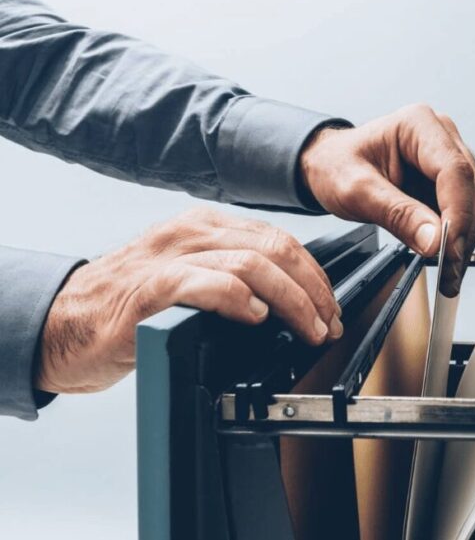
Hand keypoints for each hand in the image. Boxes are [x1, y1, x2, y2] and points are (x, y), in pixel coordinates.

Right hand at [35, 207, 340, 393]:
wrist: (64, 324)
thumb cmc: (129, 306)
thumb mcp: (190, 277)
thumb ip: (232, 276)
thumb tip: (290, 300)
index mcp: (205, 226)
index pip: (279, 239)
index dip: (314, 274)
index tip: (330, 306)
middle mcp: (191, 232)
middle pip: (275, 247)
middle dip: (313, 289)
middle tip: (328, 323)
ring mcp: (170, 257)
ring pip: (252, 264)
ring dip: (291, 300)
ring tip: (306, 328)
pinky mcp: (151, 289)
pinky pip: (208, 283)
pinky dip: (241, 299)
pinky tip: (257, 318)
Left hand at [300, 104, 474, 295]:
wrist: (329, 165)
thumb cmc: (336, 165)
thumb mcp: (356, 191)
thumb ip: (397, 214)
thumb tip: (434, 241)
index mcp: (419, 125)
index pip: (454, 170)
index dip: (457, 212)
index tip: (448, 247)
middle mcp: (441, 136)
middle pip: (470, 187)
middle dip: (463, 232)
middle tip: (450, 269)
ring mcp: (447, 158)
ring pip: (473, 202)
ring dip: (464, 239)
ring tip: (449, 272)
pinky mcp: (447, 181)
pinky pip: (463, 211)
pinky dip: (457, 238)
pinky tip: (447, 259)